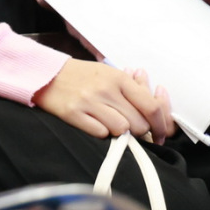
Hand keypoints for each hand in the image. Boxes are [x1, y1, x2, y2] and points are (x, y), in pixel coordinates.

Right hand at [32, 60, 174, 143]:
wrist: (47, 74)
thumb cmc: (83, 76)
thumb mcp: (110, 74)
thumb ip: (134, 88)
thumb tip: (157, 102)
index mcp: (119, 78)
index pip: (151, 107)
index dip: (161, 126)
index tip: (161, 136)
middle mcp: (106, 89)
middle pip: (139, 124)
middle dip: (140, 132)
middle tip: (133, 130)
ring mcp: (89, 102)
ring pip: (122, 130)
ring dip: (120, 131)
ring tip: (111, 124)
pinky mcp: (74, 114)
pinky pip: (100, 133)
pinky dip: (101, 133)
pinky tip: (95, 124)